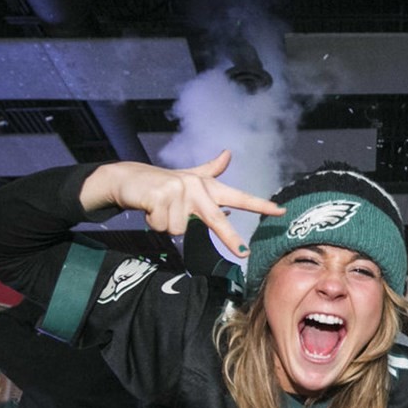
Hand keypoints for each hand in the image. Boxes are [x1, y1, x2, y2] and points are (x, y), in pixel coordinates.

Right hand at [80, 151, 284, 257]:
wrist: (127, 178)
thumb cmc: (162, 183)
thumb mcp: (188, 177)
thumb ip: (210, 169)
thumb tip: (228, 153)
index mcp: (207, 187)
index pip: (239, 197)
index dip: (260, 205)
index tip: (280, 211)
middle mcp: (196, 188)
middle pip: (217, 220)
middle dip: (231, 239)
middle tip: (245, 254)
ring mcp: (178, 191)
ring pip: (180, 230)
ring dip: (166, 224)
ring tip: (160, 209)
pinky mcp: (160, 196)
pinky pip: (163, 227)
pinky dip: (154, 223)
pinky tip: (149, 209)